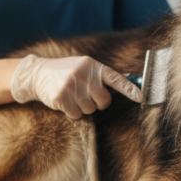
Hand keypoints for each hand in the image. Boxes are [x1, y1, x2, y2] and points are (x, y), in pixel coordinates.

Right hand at [10, 54, 142, 118]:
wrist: (38, 73)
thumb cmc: (66, 72)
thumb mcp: (84, 67)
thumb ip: (103, 76)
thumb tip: (130, 83)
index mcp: (93, 65)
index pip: (116, 78)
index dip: (130, 89)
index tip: (142, 97)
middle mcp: (83, 74)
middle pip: (103, 101)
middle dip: (97, 102)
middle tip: (86, 95)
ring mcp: (71, 85)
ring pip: (90, 110)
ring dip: (83, 107)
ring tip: (72, 95)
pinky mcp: (60, 97)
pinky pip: (76, 115)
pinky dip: (72, 112)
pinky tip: (65, 101)